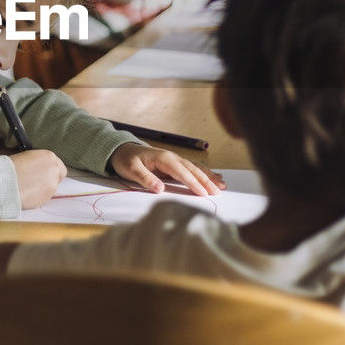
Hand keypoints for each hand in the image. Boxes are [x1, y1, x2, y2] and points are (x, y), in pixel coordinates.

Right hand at [11, 149, 66, 208]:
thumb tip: (37, 165)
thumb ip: (37, 161)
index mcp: (49, 157)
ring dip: (43, 187)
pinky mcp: (46, 199)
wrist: (3, 182)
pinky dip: (37, 196)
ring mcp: (51, 186)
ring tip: (27, 187)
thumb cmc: (9, 167)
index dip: (51, 168)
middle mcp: (53, 171)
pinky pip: (44, 197)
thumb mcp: (25, 156)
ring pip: (51, 187)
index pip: (58, 164)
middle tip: (38, 180)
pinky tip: (26, 193)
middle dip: (50, 178)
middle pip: (58, 176)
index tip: (44, 171)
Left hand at [110, 142, 225, 195]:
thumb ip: (145, 178)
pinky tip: (215, 177)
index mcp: (164, 159)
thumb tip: (159, 189)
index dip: (193, 183)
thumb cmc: (126, 160)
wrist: (122, 150)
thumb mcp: (131, 170)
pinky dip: (204, 172)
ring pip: (195, 168)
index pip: (182, 173)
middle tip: (219, 191)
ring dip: (209, 176)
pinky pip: (192, 168)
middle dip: (207, 180)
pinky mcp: (174, 164)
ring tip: (223, 185)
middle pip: (193, 170)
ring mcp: (175, 160)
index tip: (204, 193)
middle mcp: (172, 158)